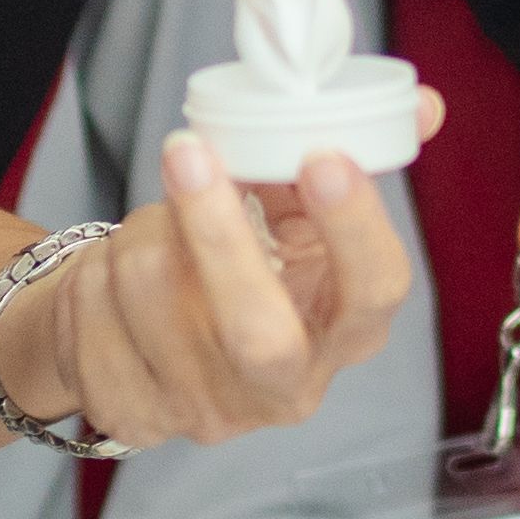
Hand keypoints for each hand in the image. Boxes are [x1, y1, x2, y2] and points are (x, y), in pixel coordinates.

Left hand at [0, 133, 417, 449]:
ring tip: (150, 225)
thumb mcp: (294, 222)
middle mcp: (283, 385)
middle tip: (188, 150)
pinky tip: (112, 275)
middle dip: (217, 233)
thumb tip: (425, 105)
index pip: (373, 292)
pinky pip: (95, 311)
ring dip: (140, 229)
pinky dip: (94, 268)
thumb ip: (337, 160)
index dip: (354, 227)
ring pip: (154, 290)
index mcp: (343, 332)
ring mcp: (204, 409)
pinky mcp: (133, 413)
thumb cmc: (238, 265)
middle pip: (257, 329)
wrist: (143, 337)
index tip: (323, 157)